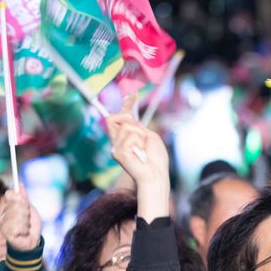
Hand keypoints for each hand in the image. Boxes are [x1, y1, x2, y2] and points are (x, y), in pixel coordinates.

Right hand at [0, 189, 41, 251]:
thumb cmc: (31, 226)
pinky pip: (19, 225)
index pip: (11, 195)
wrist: (31, 242)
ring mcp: (4, 223)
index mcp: (9, 208)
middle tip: (28, 219)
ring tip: (26, 227)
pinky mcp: (7, 232)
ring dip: (27, 222)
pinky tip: (24, 233)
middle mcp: (5, 215)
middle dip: (26, 212)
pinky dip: (25, 229)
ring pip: (19, 215)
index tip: (24, 202)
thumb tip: (20, 185)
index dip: (19, 198)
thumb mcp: (30, 210)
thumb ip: (25, 199)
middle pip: (17, 204)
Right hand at [106, 95, 169, 220]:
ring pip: (125, 125)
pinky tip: (141, 154)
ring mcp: (116, 147)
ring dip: (140, 135)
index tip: (134, 94)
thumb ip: (138, 126)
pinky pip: (129, 135)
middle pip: (113, 118)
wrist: (156, 176)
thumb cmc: (156, 160)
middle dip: (128, 119)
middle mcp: (118, 141)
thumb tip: (128, 114)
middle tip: (142, 133)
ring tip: (144, 149)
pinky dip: (139, 142)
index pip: (121, 117)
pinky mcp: (117, 153)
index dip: (126, 104)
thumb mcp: (150, 137)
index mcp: (127, 137)